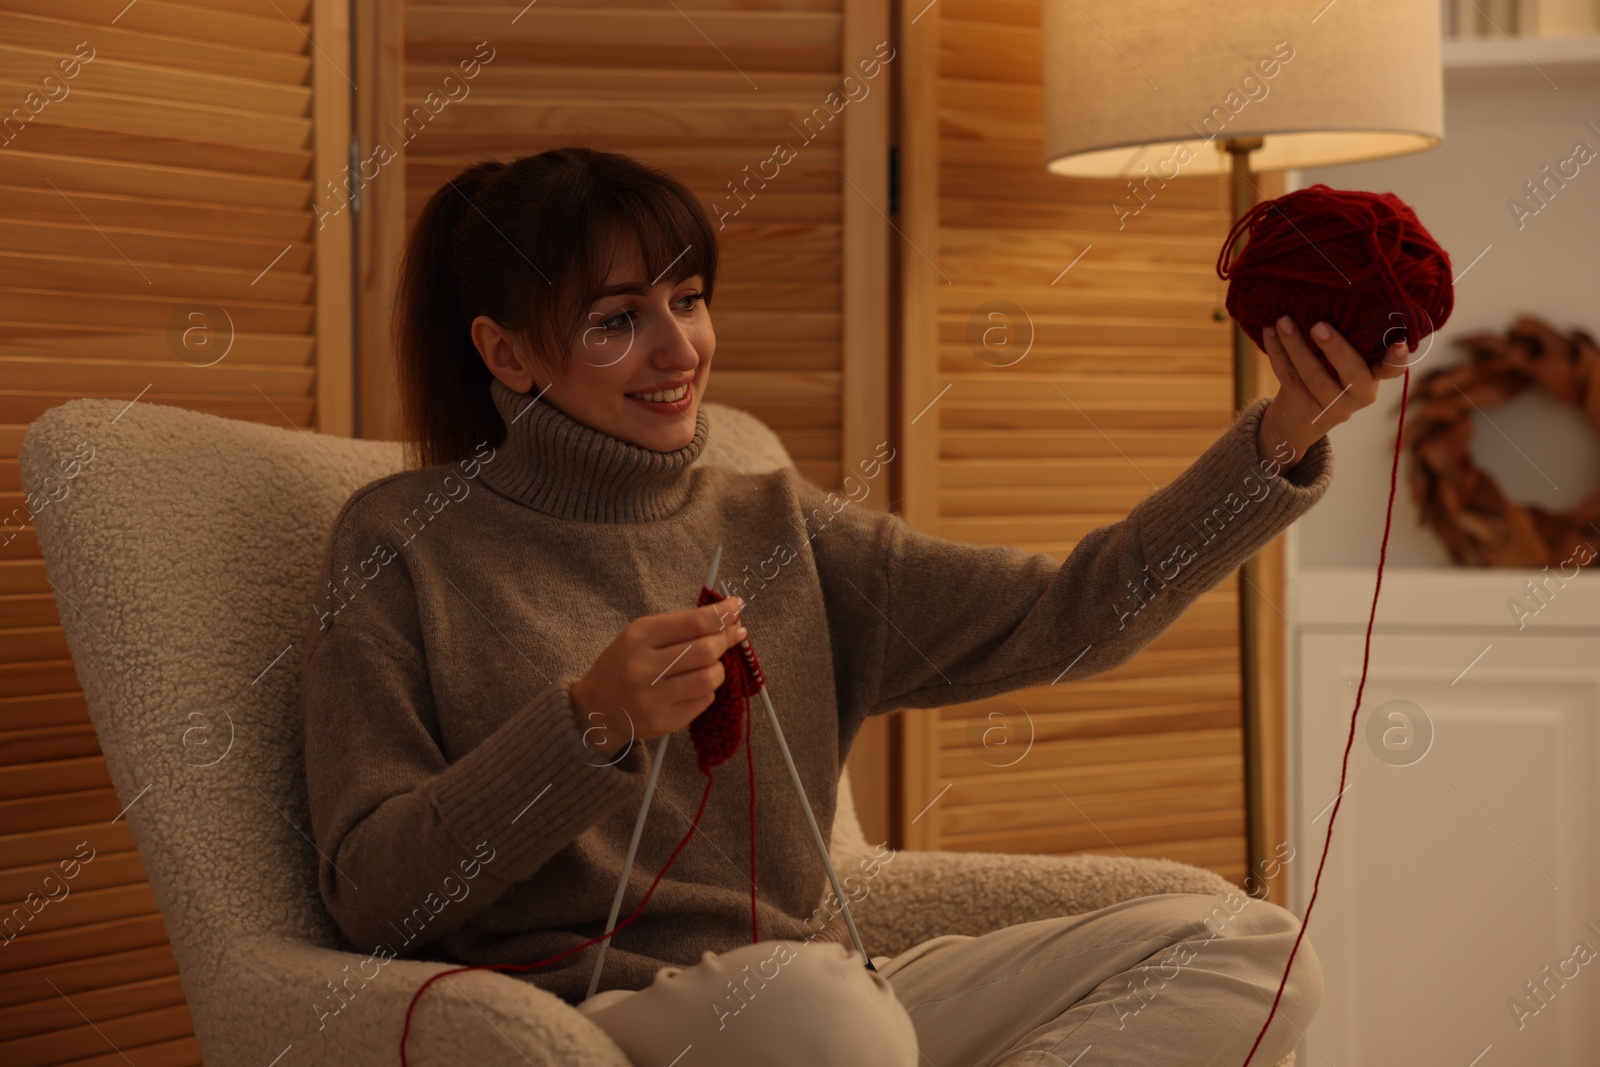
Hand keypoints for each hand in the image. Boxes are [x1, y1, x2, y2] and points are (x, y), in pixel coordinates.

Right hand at [569, 597, 748, 760]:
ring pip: (709, 679)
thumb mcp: (642, 635)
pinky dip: (707, 690)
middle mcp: (643, 668)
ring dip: (719, 669)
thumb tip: (728, 619)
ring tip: (712, 664)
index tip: (737, 607)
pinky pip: (703, 702)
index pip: (693, 622)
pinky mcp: (663, 723)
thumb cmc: (625, 664)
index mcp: (638, 637)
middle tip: (734, 635)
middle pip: (705, 650)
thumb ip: (681, 626)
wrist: (597, 707)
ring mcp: (652, 699)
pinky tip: (696, 685)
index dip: (722, 614)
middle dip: (726, 640)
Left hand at [1255, 314, 1409, 469]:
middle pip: (1352, 373)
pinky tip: (1269, 332)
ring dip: (1296, 345)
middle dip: (1335, 348)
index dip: (1397, 359)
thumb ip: (1349, 340)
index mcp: (1375, 377)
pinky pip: (1289, 378)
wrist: (1297, 420)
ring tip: (1282, 321)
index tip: (1398, 343)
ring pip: (1314, 376)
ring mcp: (1333, 407)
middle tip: (1318, 325)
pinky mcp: (1305, 411)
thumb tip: (1334, 294)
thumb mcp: (1344, 361)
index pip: (1392, 370)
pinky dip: (1278, 352)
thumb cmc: (1328, 375)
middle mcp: (1360, 395)